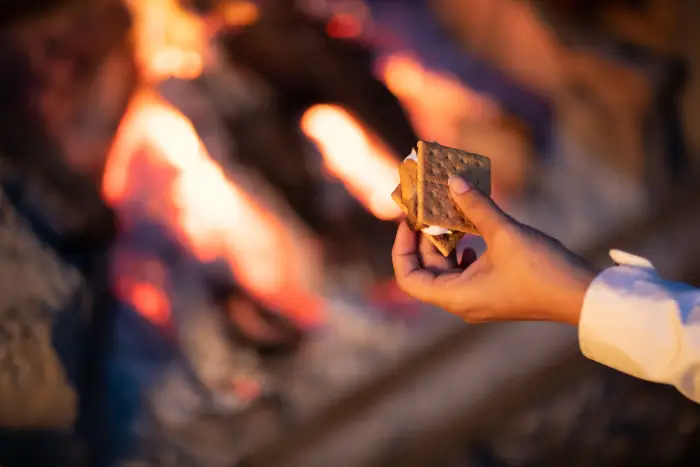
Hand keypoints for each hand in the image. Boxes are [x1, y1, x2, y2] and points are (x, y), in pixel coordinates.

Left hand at [391, 176, 598, 324]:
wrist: (581, 296)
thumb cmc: (542, 270)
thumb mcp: (505, 233)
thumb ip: (476, 207)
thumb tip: (452, 181)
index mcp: (457, 296)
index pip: (409, 278)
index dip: (402, 248)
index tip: (409, 222)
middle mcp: (462, 303)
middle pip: (426, 272)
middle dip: (425, 239)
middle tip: (428, 208)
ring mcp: (477, 300)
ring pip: (446, 271)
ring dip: (445, 244)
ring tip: (449, 216)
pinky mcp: (492, 294)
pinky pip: (464, 273)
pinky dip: (462, 253)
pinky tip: (472, 236)